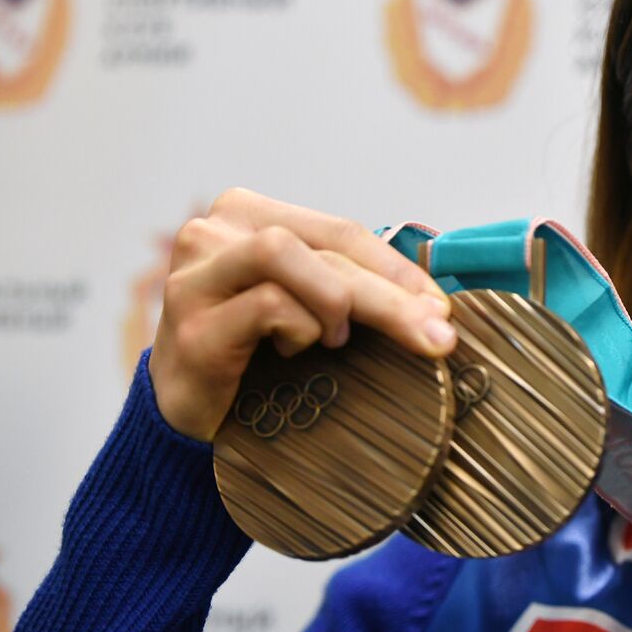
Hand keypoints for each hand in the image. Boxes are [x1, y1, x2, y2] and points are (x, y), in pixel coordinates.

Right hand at [147, 187, 456, 441]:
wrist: (190, 415)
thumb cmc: (256, 352)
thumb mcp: (307, 304)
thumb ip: (350, 282)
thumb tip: (435, 299)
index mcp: (246, 215)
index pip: (339, 230)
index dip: (397, 267)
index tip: (440, 308)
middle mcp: (213, 232)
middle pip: (324, 248)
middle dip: (391, 293)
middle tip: (436, 335)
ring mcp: (195, 275)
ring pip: (289, 255)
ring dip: (337, 302)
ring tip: (337, 340)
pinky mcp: (191, 324)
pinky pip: (268, 305)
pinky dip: (299, 329)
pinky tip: (292, 352)